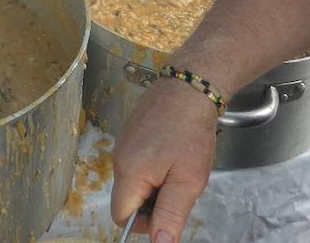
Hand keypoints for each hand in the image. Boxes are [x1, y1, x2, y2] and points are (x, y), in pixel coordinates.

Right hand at [110, 78, 218, 239]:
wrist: (189, 86)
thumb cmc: (190, 132)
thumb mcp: (187, 180)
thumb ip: (170, 215)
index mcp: (129, 173)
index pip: (121, 216)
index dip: (144, 223)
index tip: (169, 211)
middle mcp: (119, 159)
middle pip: (127, 199)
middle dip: (152, 202)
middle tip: (179, 186)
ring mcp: (123, 144)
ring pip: (133, 181)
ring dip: (155, 184)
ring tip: (178, 166)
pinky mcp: (131, 134)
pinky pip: (137, 163)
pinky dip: (153, 167)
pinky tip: (172, 152)